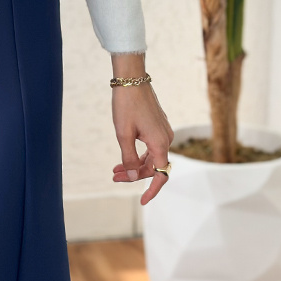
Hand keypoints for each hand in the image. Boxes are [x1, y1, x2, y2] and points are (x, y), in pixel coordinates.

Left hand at [110, 68, 173, 205]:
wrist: (131, 79)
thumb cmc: (126, 105)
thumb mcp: (123, 135)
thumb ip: (129, 159)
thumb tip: (134, 178)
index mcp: (160, 143)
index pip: (161, 175)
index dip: (152, 190)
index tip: (142, 201)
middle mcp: (166, 139)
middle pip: (153, 166)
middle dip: (135, 175)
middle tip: (114, 177)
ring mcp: (163, 131)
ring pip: (151, 157)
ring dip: (135, 165)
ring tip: (115, 170)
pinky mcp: (157, 126)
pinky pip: (151, 147)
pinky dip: (138, 155)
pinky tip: (124, 158)